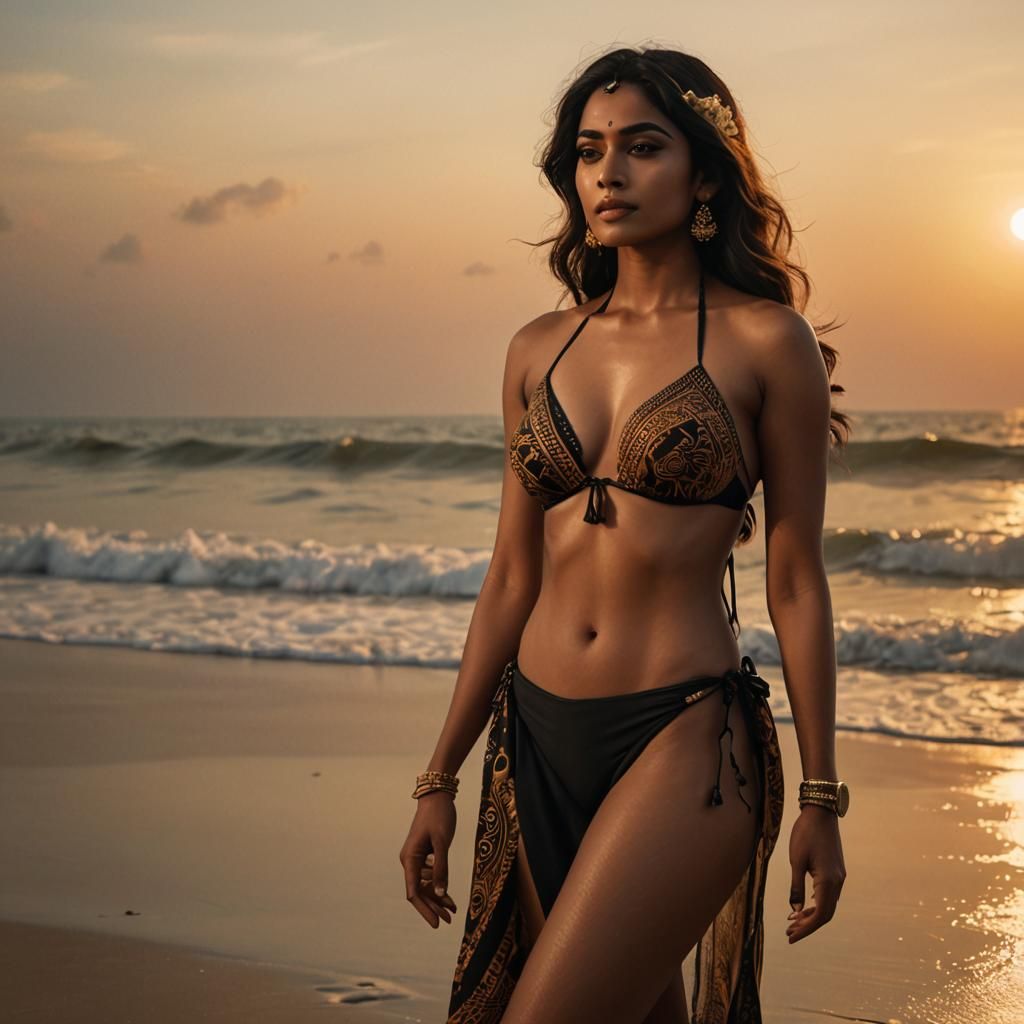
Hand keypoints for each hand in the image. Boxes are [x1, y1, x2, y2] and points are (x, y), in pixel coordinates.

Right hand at [400, 792, 458, 928]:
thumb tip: (440, 894)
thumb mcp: (442, 842)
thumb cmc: (439, 816)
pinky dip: (439, 885)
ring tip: (453, 911)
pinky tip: (449, 896)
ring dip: (437, 898)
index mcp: (410, 859)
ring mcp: (416, 858)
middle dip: (433, 907)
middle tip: (448, 921)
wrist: (437, 796)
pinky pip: (430, 875)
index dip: (425, 910)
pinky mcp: (424, 854)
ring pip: (425, 885)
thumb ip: (441, 868)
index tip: (436, 923)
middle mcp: (410, 861)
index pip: (414, 892)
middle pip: (419, 891)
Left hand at [786, 803, 845, 942]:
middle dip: (808, 925)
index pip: (820, 915)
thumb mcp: (796, 860)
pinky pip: (828, 895)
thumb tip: (795, 910)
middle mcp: (837, 882)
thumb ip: (796, 886)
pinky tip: (803, 905)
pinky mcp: (836, 871)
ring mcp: (839, 877)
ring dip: (811, 915)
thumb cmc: (805, 834)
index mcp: (828, 881)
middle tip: (789, 932)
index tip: (791, 937)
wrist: (821, 813)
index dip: (806, 929)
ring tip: (792, 921)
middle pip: (825, 914)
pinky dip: (816, 903)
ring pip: (827, 905)